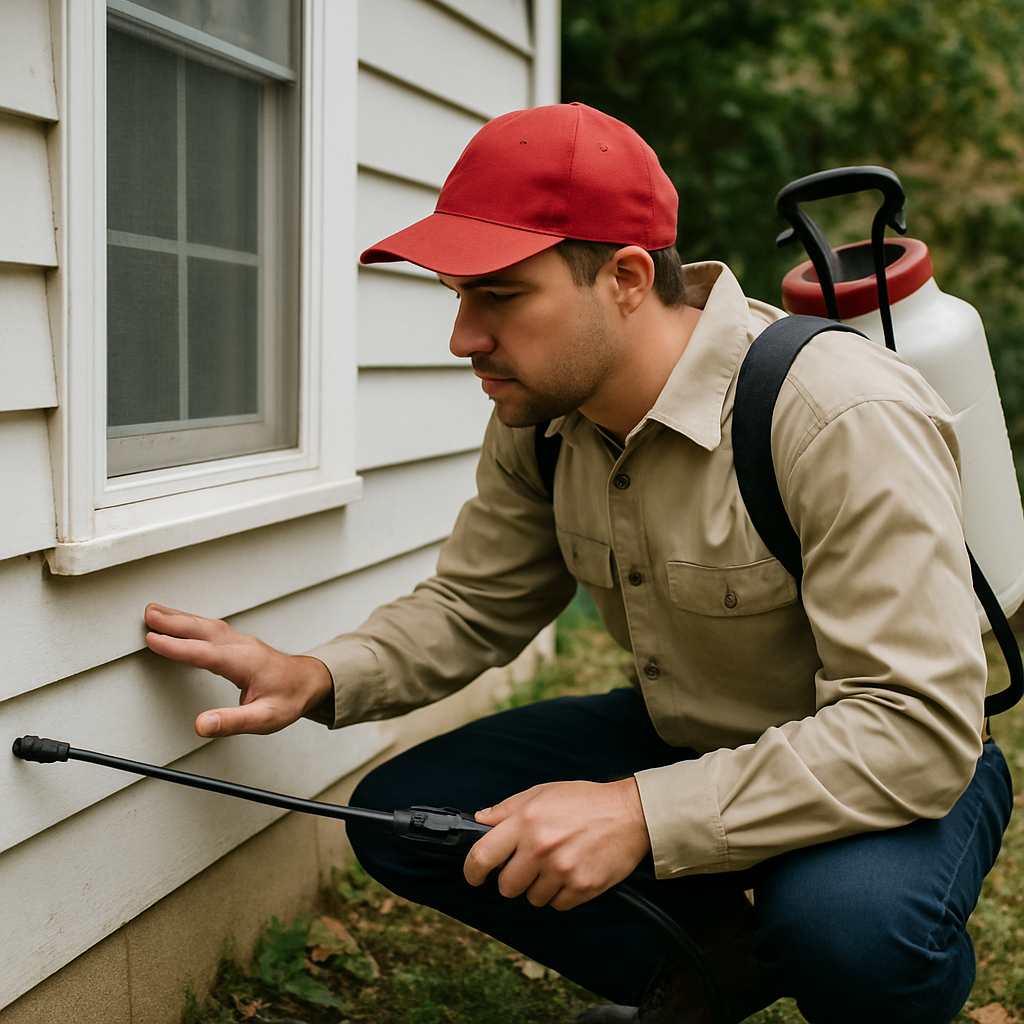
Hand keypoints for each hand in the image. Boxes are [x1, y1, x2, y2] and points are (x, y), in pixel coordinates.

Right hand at [144, 603, 333, 737]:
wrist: (310, 683)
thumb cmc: (290, 699)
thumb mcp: (265, 719)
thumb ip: (232, 722)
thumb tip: (202, 724)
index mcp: (245, 662)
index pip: (205, 653)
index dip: (176, 647)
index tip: (152, 639)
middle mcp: (242, 647)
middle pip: (203, 631)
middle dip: (174, 622)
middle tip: (147, 614)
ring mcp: (241, 642)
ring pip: (206, 625)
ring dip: (181, 617)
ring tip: (155, 611)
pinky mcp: (240, 642)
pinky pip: (212, 628)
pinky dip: (192, 622)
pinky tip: (181, 620)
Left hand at [463, 778, 650, 910]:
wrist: (630, 814)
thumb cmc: (585, 801)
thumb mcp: (542, 793)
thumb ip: (507, 809)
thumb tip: (480, 821)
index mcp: (526, 821)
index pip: (483, 856)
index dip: (472, 871)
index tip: (474, 876)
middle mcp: (541, 847)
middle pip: (506, 886)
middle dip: (511, 879)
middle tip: (526, 866)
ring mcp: (561, 870)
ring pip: (531, 898)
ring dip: (538, 887)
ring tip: (555, 865)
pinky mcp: (581, 888)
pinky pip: (556, 905)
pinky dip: (560, 894)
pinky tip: (570, 873)